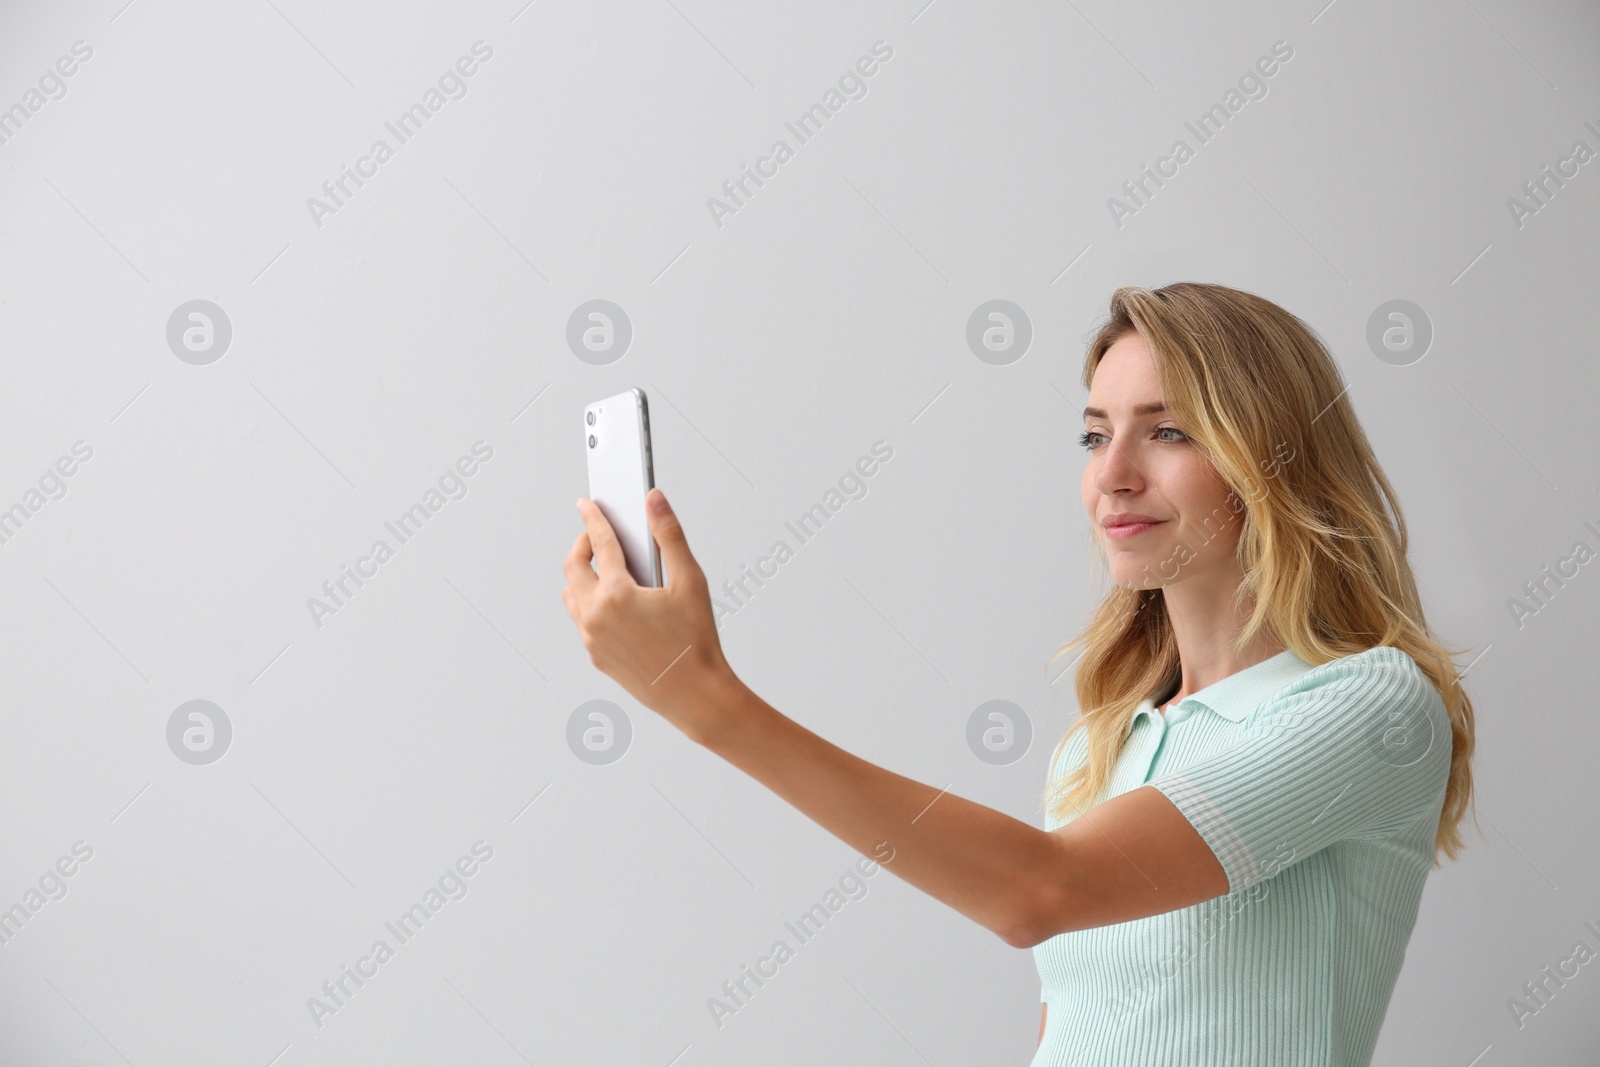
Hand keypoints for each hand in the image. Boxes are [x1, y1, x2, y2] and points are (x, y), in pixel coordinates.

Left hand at [561, 487, 740, 742]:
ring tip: (606, 568)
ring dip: (582, 575)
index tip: (587, 504)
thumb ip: (670, 535)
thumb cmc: (697, 641)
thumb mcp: (691, 582)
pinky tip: (614, 601)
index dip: (593, 518)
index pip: (599, 543)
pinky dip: (589, 602)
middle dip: (582, 545)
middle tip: (597, 535)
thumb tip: (654, 500)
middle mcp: (596, 615)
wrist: (696, 696)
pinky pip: (581, 620)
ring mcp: (592, 638)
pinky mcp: (596, 656)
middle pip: (573, 567)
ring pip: (572, 594)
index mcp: (617, 593)